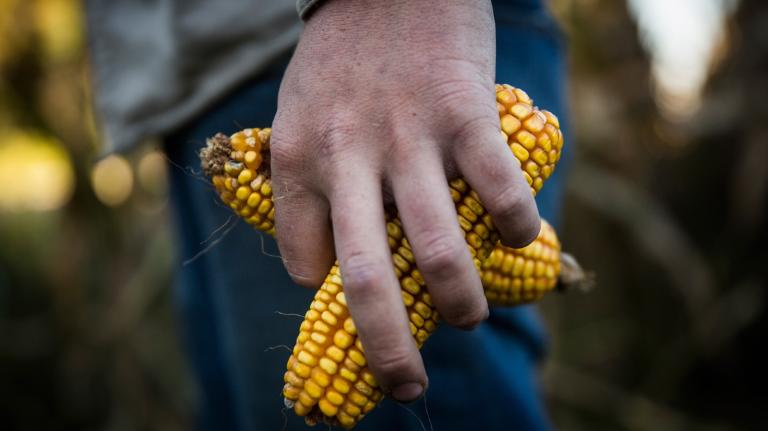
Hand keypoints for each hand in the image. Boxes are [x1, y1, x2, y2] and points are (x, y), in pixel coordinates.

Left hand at [270, 0, 539, 401]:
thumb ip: (310, 181)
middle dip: (387, 351)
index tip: (353, 296)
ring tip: (469, 317)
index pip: (305, 262)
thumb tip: (328, 257)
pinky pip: (498, 189)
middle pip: (362, 280)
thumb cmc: (344, 56)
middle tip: (407, 388)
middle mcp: (346, 154)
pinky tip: (517, 235)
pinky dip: (516, 227)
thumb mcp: (298, 113)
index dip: (330, 294)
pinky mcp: (463, 110)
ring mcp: (407, 134)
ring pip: (435, 248)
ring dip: (460, 301)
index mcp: (296, 158)